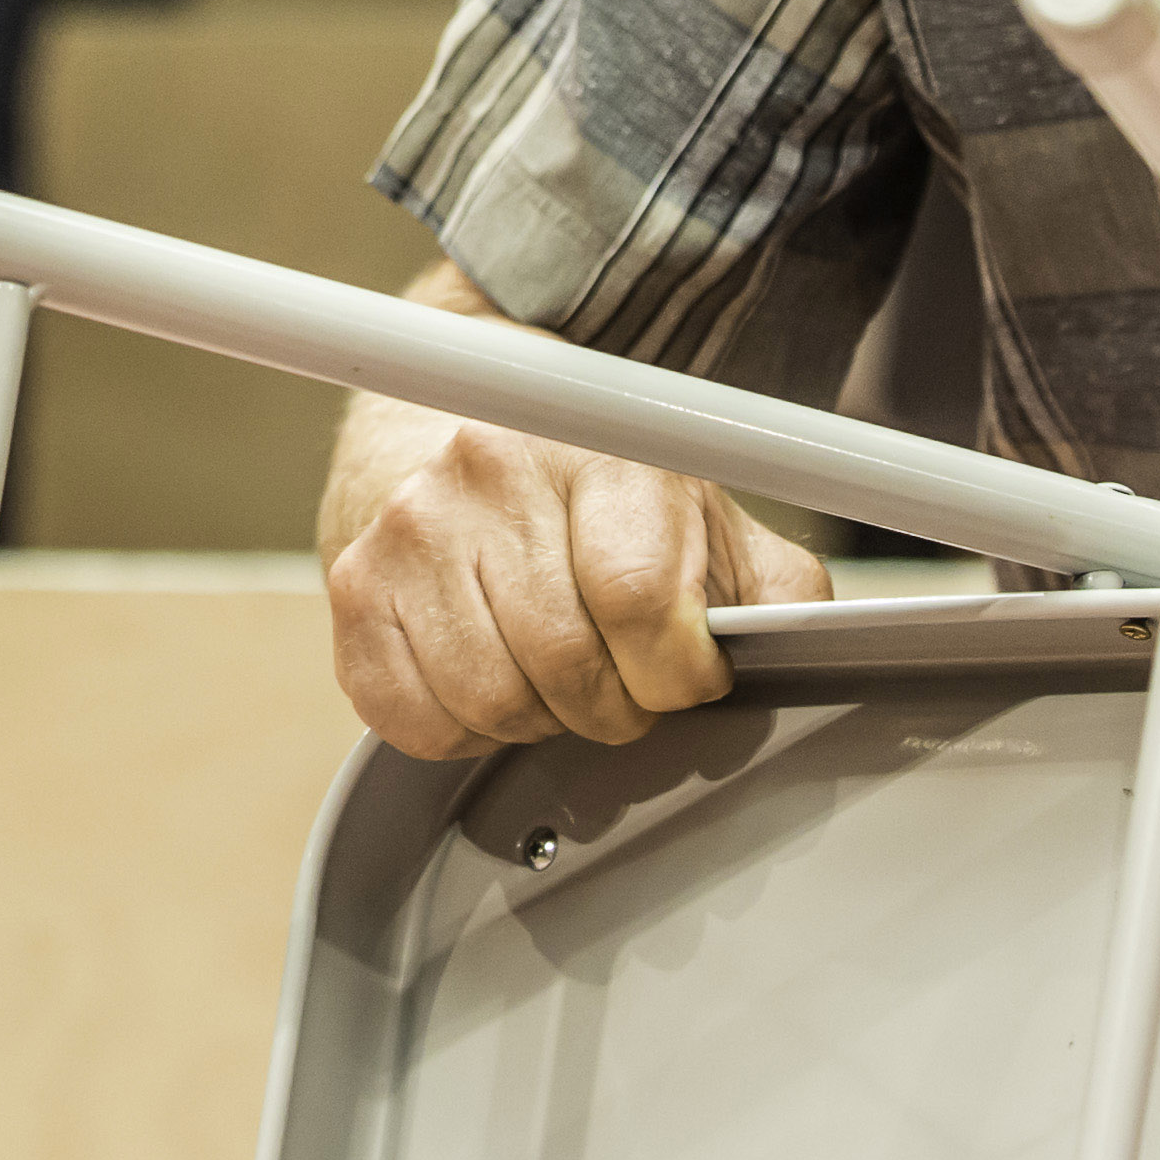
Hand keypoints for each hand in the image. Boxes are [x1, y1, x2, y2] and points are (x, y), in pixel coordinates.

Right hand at [325, 418, 830, 758]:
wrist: (460, 429)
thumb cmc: (600, 493)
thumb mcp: (708, 518)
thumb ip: (772, 588)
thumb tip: (803, 655)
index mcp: (599, 449)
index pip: (641, 600)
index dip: (677, 672)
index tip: (684, 674)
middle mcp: (492, 472)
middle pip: (566, 663)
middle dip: (616, 708)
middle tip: (624, 689)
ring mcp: (412, 528)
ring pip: (492, 702)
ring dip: (541, 721)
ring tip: (557, 679)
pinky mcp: (357, 586)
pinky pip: (415, 720)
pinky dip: (464, 730)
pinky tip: (491, 679)